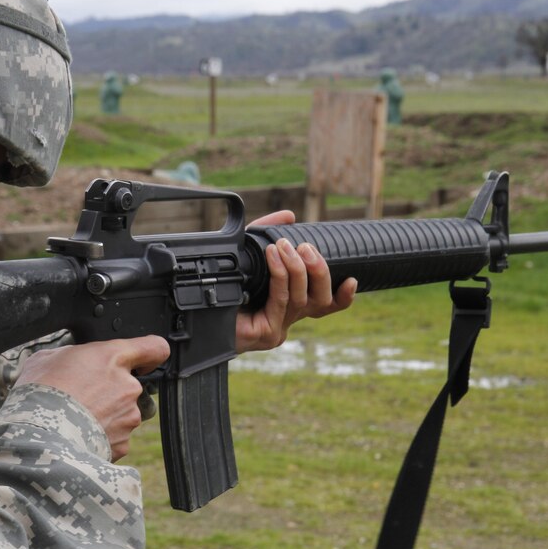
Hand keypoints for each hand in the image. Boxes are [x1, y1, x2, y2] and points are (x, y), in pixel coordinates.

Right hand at [14, 336, 169, 460]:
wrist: (38, 435)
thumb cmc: (40, 393)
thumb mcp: (48, 358)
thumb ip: (72, 356)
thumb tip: (70, 361)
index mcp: (112, 358)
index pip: (154, 348)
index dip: (150, 354)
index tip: (142, 361)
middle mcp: (128, 386)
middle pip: (132, 386)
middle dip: (113, 392)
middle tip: (84, 397)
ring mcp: (128, 417)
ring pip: (125, 413)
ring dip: (108, 416)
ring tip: (78, 419)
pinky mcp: (123, 443)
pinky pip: (117, 437)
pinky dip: (103, 437)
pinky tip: (80, 436)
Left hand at [236, 210, 356, 352]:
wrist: (194, 310)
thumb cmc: (222, 285)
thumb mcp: (250, 255)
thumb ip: (269, 234)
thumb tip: (290, 215)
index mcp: (289, 306)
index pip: (325, 306)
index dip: (343, 296)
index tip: (353, 279)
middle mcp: (287, 320)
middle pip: (320, 301)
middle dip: (318, 270)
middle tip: (305, 247)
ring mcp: (278, 329)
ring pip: (301, 299)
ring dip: (296, 268)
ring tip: (283, 246)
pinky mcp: (266, 332)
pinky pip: (280, 300)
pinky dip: (280, 275)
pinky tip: (274, 258)